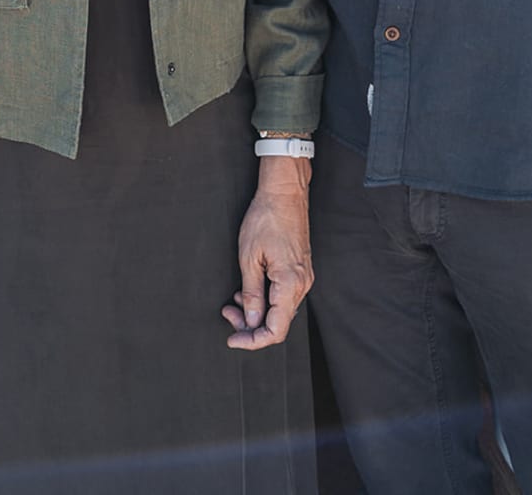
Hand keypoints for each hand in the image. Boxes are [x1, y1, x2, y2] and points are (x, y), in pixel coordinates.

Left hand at [223, 161, 311, 349]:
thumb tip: (251, 322)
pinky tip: (248, 288)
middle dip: (250, 324)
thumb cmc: (266, 217)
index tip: (232, 339)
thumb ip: (251, 293)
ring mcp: (303, 277)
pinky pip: (283, 294)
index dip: (253, 341)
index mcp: (290, 284)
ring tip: (234, 299)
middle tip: (227, 313)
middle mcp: (302, 284)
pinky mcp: (300, 269)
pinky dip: (265, 297)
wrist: (284, 191)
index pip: (275, 330)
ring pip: (280, 309)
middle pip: (278, 322)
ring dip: (256, 310)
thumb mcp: (250, 257)